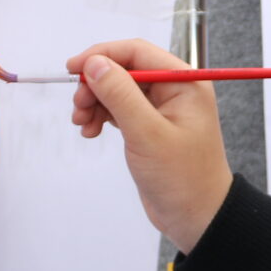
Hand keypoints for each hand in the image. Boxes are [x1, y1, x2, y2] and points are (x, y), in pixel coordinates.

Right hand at [65, 39, 233, 251]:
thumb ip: (121, 95)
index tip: (73, 69)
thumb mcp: (147, 134)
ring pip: (118, 90)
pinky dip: (101, 116)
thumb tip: (95, 64)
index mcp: (184, 82)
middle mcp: (174, 90)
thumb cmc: (182, 177)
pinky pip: (119, 110)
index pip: (137, 52)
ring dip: (95, 102)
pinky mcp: (149, 127)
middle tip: (78, 107)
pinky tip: (91, 131)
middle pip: (124, 70)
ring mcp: (160, 109)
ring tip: (82, 124)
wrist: (196, 217)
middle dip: (96, 84)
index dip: (102, 55)